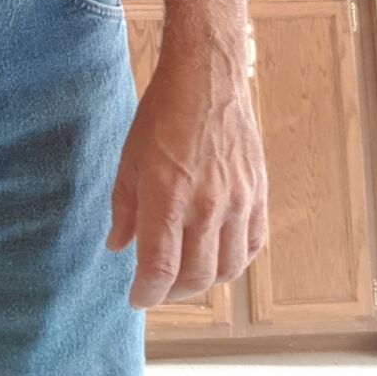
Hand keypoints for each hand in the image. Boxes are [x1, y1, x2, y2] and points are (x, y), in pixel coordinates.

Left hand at [106, 52, 267, 308]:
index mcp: (168, 194)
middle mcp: (207, 204)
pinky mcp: (258, 194)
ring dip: (203, 282)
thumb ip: (124, 206)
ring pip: (227, 268)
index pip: (161, 267)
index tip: (136, 297)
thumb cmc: (163, 112)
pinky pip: (252, 245)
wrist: (208, 77)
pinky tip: (217, 255)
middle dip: (172, 292)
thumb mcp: (130, 155)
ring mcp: (238, 201)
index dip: (147, 292)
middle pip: (195, 276)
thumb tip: (118, 246)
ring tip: (184, 275)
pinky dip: (234, 260)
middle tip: (157, 287)